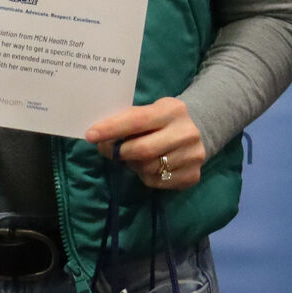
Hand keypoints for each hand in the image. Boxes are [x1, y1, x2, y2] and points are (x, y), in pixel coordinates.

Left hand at [86, 98, 207, 190]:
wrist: (200, 130)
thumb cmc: (164, 119)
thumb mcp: (151, 110)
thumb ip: (129, 120)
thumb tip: (98, 135)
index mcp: (172, 110)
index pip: (137, 120)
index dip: (111, 129)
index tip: (90, 135)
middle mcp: (186, 133)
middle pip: (142, 150)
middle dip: (119, 151)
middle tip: (106, 149)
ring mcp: (192, 156)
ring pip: (148, 168)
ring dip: (132, 164)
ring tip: (132, 156)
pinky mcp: (192, 175)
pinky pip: (157, 182)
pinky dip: (144, 176)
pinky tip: (146, 165)